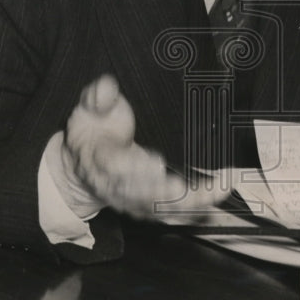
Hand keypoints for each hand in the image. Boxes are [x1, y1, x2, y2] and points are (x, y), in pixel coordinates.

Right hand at [61, 74, 228, 218]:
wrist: (84, 160)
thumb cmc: (92, 130)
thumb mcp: (88, 108)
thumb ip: (98, 97)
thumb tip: (107, 86)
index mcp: (98, 158)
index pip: (114, 166)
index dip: (133, 168)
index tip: (156, 163)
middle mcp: (114, 185)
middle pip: (139, 194)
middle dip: (164, 192)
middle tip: (186, 186)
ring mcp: (131, 199)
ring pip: (159, 208)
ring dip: (189, 203)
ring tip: (215, 192)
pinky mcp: (146, 206)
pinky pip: (171, 213)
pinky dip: (193, 211)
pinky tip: (214, 204)